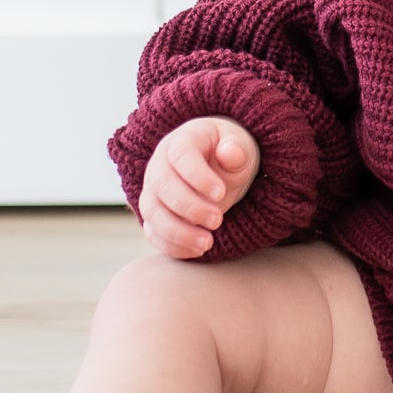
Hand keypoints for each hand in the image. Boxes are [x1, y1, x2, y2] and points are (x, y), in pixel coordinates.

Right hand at [139, 115, 259, 258]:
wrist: (218, 166)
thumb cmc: (228, 153)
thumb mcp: (240, 145)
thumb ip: (236, 149)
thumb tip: (229, 153)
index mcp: (181, 141)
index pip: (181, 155)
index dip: (198, 175)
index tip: (220, 193)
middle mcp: (159, 164)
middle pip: (162, 185)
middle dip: (189, 207)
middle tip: (217, 220)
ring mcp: (152, 190)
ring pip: (152, 212)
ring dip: (177, 231)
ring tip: (207, 243)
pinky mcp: (154, 214)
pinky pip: (152, 232)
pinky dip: (171, 246)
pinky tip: (197, 251)